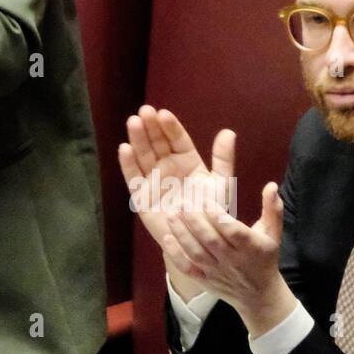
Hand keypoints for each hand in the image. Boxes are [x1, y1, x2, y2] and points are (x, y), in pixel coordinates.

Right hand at [118, 106, 235, 298]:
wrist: (199, 242)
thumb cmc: (211, 213)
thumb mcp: (221, 184)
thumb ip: (223, 159)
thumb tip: (229, 132)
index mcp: (187, 161)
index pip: (177, 139)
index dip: (170, 127)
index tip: (164, 113)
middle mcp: (168, 166)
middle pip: (157, 143)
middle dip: (150, 127)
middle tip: (145, 111)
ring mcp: (153, 179)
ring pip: (143, 155)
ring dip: (137, 139)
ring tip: (133, 122)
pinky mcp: (140, 195)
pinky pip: (133, 177)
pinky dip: (128, 164)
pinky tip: (124, 148)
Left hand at [162, 183, 295, 336]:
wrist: (259, 296)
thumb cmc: (265, 257)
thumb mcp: (273, 234)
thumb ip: (272, 209)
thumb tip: (272, 185)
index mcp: (252, 247)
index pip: (233, 231)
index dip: (218, 216)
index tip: (204, 199)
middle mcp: (233, 260)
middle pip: (211, 240)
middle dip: (195, 220)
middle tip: (181, 202)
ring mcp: (217, 271)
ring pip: (197, 253)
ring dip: (182, 233)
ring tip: (171, 214)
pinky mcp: (205, 280)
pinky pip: (188, 268)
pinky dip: (176, 255)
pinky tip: (166, 238)